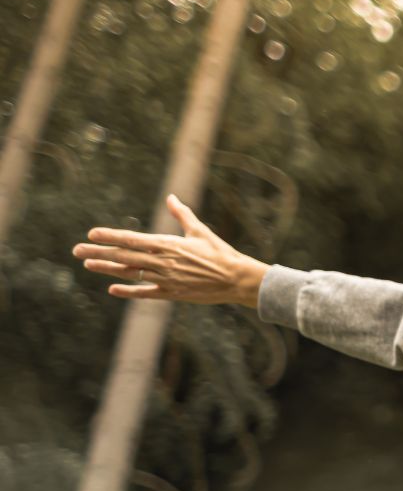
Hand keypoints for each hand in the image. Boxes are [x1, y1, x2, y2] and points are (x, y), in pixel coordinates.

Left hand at [73, 195, 268, 307]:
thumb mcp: (200, 231)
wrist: (236, 278)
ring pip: (129, 273)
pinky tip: (113, 289)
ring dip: (107, 268)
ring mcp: (166, 278)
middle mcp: (163, 261)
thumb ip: (182, 214)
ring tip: (88, 265)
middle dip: (98, 252)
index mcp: (168, 244)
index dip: (110, 237)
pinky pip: (145, 292)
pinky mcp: (172, 293)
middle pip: (124, 256)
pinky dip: (128, 291)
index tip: (92, 234)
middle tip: (77, 250)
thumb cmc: (220, 252)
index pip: (132, 239)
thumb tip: (171, 197)